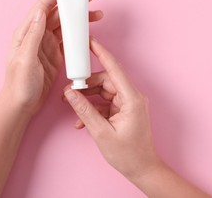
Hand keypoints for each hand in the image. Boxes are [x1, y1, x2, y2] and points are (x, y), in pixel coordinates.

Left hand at [3, 0, 102, 116]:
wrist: (21, 105)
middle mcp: (37, 35)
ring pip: (65, 25)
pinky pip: (69, 40)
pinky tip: (89, 30)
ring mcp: (47, 45)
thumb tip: (41, 11)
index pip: (43, 7)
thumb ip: (33, 35)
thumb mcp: (25, 60)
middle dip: (75, 3)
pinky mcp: (55, 55)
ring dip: (80, 18)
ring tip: (97, 12)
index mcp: (26, 33)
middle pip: (58, 13)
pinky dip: (79, 34)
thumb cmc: (19, 84)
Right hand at [63, 37, 159, 180]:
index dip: (101, 53)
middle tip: (69, 92)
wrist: (142, 169)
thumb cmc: (128, 154)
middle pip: (105, 81)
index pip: (114, 69)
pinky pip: (105, 103)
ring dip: (87, 98)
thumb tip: (70, 94)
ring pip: (103, 91)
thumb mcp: (101, 132)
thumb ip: (84, 110)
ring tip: (72, 106)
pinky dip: (93, 109)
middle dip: (86, 85)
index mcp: (131, 99)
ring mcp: (128, 104)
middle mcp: (131, 97)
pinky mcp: (123, 111)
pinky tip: (82, 120)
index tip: (91, 41)